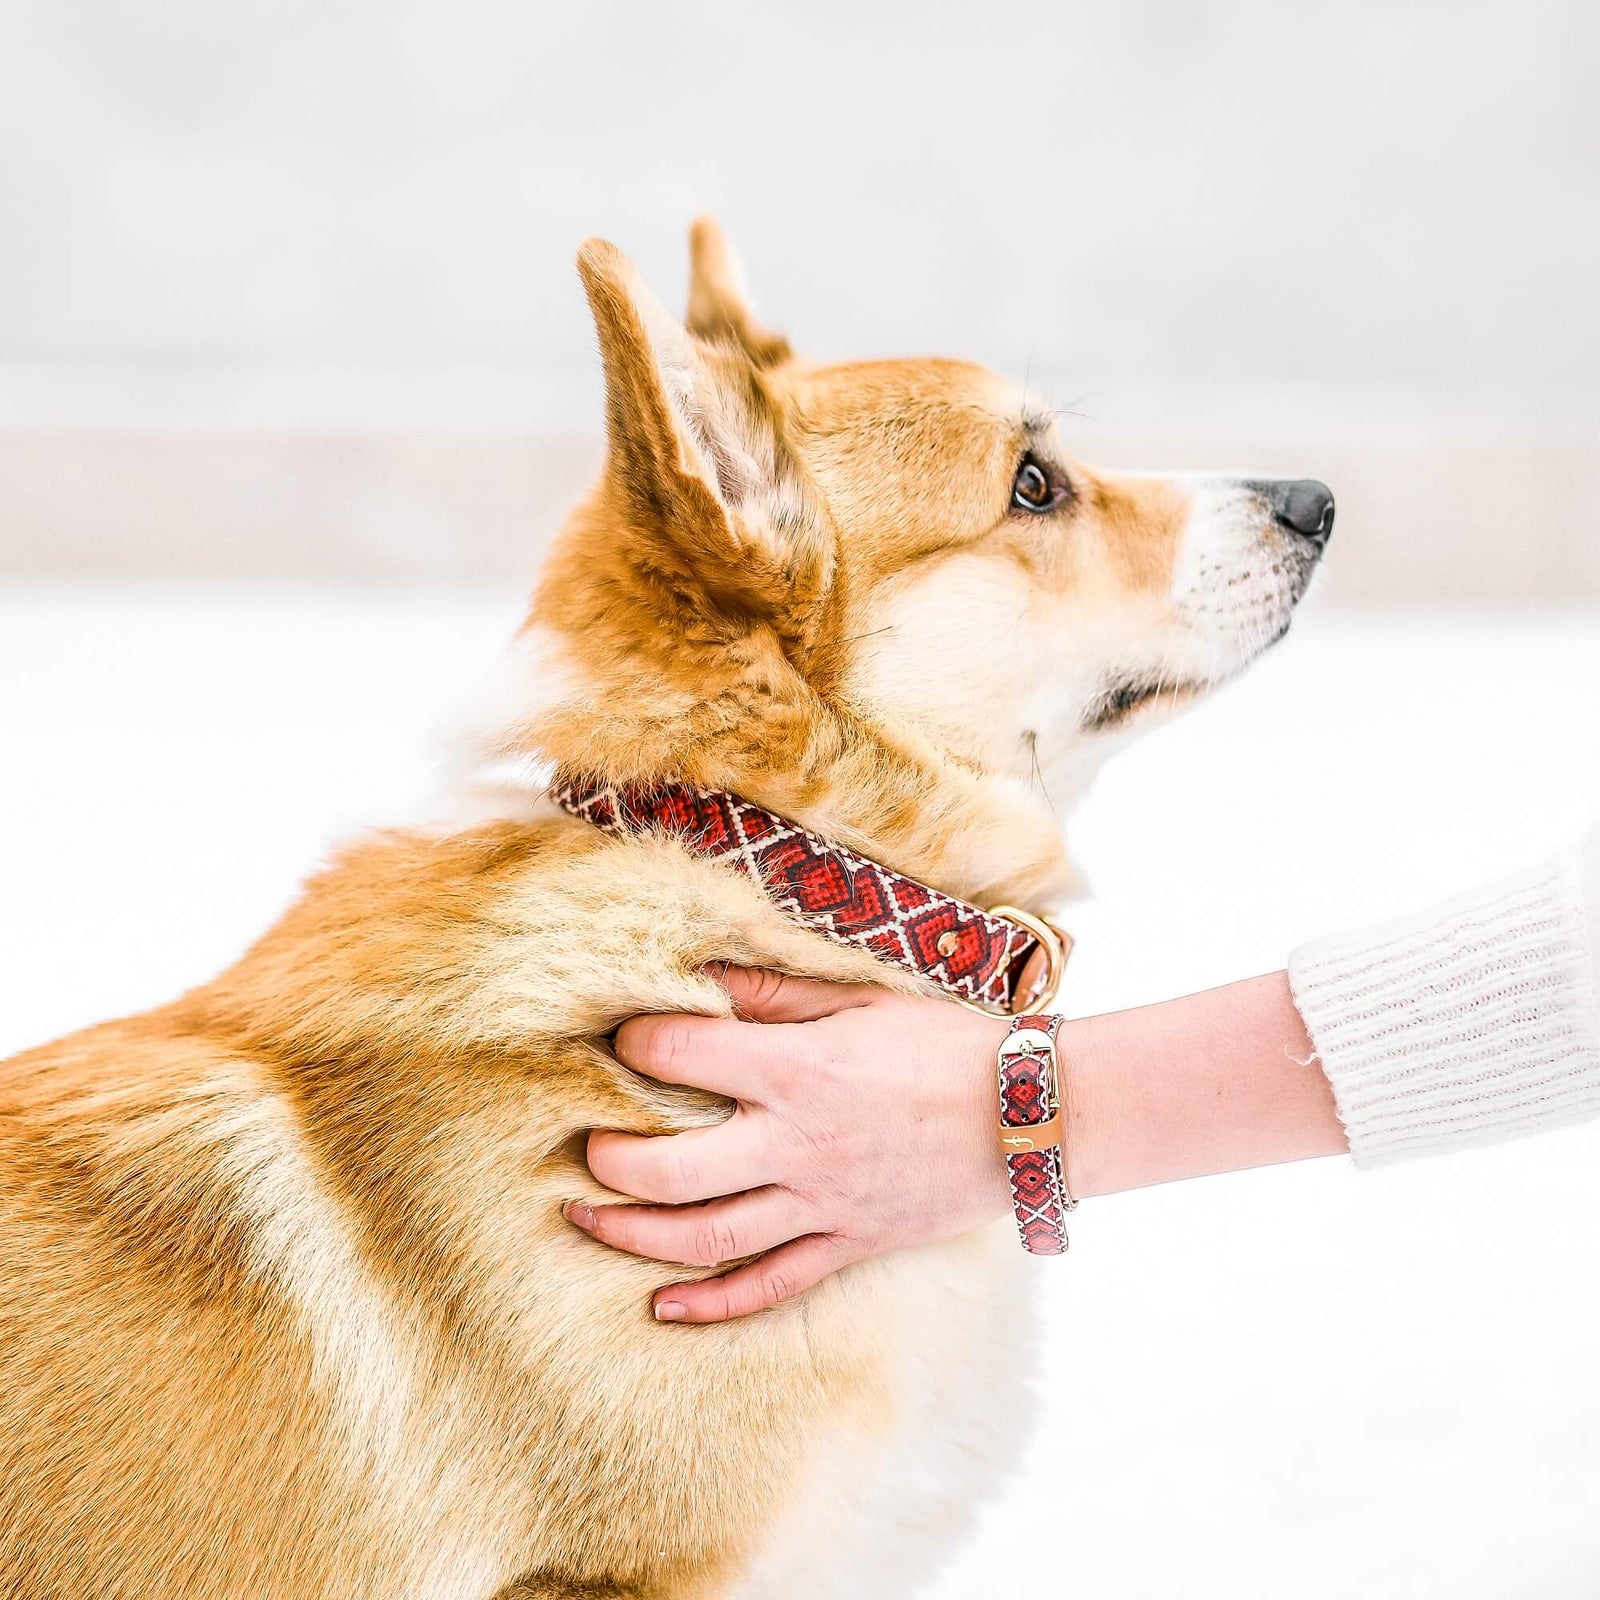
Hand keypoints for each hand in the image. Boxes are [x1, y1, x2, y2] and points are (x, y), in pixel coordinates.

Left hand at [565, 968, 1011, 1323]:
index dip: (637, 1044)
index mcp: (797, 1070)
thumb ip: (777, 994)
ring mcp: (821, 1204)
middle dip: (613, 1161)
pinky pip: (773, 1285)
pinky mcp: (848, 1243)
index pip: (683, 1057)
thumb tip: (703, 977)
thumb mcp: (861, 1000)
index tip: (619, 1041)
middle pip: (673, 1170)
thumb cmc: (947, 1044)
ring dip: (637, 1234)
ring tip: (588, 1219)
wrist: (1031, 1113)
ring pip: (708, 1237)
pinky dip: (716, 1304)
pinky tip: (666, 1307)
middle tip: (582, 1150)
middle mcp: (796, 1144)